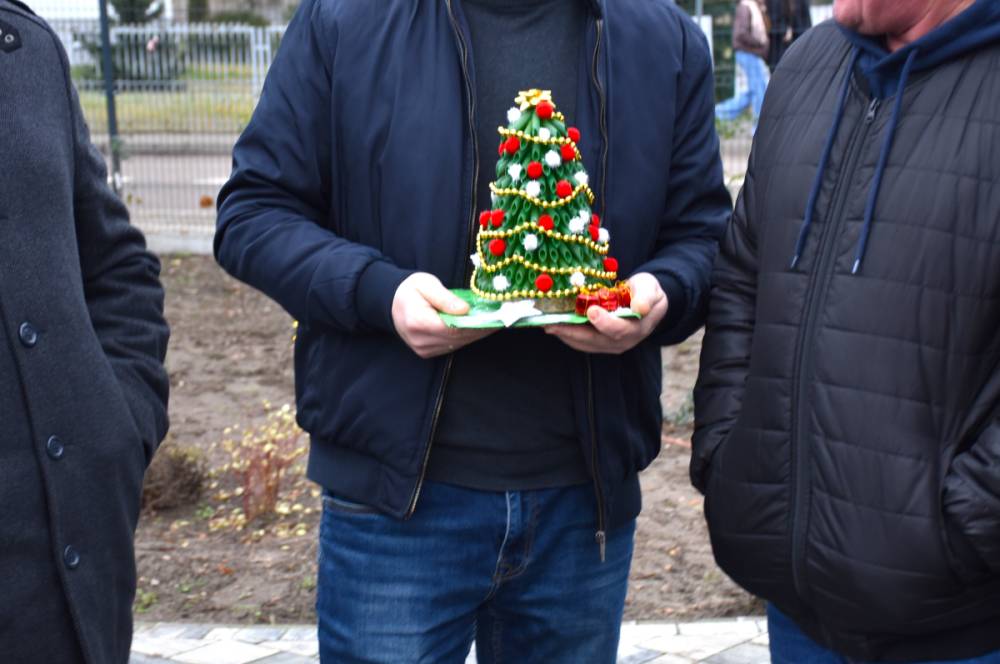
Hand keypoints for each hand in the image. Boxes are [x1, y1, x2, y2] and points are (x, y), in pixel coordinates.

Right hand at [392, 273, 494, 358]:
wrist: (391, 302)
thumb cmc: (410, 289)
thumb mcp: (426, 284)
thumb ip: (446, 298)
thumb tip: (465, 310)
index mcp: (418, 321)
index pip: (453, 327)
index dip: (476, 324)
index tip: (494, 317)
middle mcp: (420, 340)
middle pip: (458, 338)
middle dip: (480, 329)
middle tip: (501, 320)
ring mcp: (422, 349)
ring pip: (457, 344)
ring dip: (475, 334)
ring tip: (493, 323)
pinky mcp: (426, 352)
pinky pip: (451, 346)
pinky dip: (466, 337)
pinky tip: (478, 328)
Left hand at [545, 272, 667, 353]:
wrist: (647, 303)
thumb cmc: (647, 292)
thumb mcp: (650, 289)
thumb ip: (646, 298)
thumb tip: (640, 308)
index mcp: (637, 328)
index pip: (619, 329)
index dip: (605, 322)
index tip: (591, 311)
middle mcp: (623, 341)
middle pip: (595, 340)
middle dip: (572, 332)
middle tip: (553, 324)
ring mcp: (610, 345)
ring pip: (585, 344)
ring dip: (565, 335)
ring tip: (547, 325)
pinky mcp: (599, 343)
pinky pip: (581, 342)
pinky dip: (566, 334)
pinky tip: (553, 326)